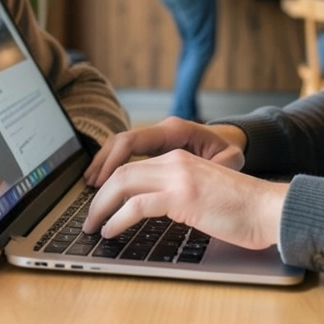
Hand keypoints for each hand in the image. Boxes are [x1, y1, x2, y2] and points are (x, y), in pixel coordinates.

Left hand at [82, 150, 287, 249]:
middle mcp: (175, 161)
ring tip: (93, 226)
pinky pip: (136, 206)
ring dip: (101, 207)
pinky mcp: (182, 197)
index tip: (98, 203)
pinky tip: (111, 231)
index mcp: (180, 158)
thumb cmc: (243, 209)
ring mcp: (178, 177)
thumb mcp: (204, 192)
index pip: (133, 165)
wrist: (269, 209)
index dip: (109, 184)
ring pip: (123, 184)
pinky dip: (117, 219)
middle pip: (121, 172)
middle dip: (98, 196)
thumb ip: (179, 193)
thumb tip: (152, 210)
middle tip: (88, 217)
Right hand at [84, 117, 245, 186]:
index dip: (113, 161)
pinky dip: (113, 167)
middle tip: (91, 192)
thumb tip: (204, 174)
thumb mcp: (231, 158)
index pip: (133, 140)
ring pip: (119, 147)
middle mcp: (161, 131)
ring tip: (91, 188)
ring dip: (103, 166)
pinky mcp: (154, 149)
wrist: (232, 142)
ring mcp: (156, 139)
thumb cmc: (230, 151)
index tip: (102, 183)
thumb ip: (218, 165)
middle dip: (102, 166)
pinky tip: (104, 184)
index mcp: (175, 130)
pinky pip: (127, 154)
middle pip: (120, 143)